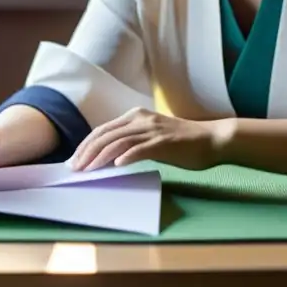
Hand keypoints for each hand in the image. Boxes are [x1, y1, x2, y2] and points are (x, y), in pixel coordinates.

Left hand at [69, 107, 222, 171]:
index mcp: (136, 116)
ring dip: (100, 157)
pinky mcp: (164, 142)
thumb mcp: (152, 137)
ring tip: (88, 170)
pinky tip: (117, 166)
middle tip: (75, 168)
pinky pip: (141, 149)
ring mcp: (153, 130)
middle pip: (106, 134)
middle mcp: (141, 119)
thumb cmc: (182, 143)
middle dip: (87, 152)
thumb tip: (109, 158)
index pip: (104, 129)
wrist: (211, 140)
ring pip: (119, 141)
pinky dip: (127, 156)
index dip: (86, 144)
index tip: (75, 160)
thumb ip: (132, 142)